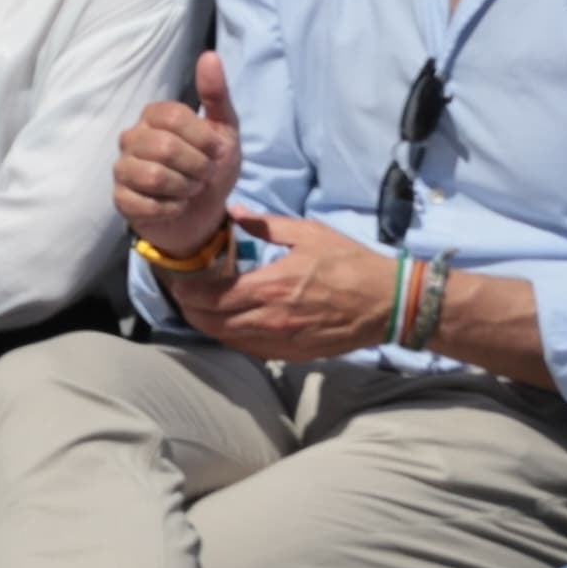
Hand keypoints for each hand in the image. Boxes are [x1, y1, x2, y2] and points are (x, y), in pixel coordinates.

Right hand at [113, 51, 245, 257]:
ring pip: (152, 176)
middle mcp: (132, 138)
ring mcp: (123, 169)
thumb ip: (216, 95)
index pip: (173, 116)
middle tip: (204, 175)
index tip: (216, 151)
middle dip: (196, 167)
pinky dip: (171, 208)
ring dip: (184, 188)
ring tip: (191, 190)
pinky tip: (176, 206)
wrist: (203, 214)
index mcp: (154, 116)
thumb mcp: (224, 130)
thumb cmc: (211, 167)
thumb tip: (210, 55)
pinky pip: (144, 203)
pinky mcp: (121, 199)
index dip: (202, 138)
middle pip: (164, 147)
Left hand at [179, 209, 385, 364]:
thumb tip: (233, 213)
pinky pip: (249, 350)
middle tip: (183, 295)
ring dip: (207, 325)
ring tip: (198, 308)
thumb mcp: (309, 233)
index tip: (179, 281)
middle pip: (212, 322)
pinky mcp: (291, 354)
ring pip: (227, 339)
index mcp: (272, 286)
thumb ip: (265, 226)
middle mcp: (270, 319)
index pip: (212, 296)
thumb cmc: (350, 264)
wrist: (387, 302)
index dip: (188, 291)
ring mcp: (280, 341)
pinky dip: (231, 337)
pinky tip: (229, 323)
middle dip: (190, 309)